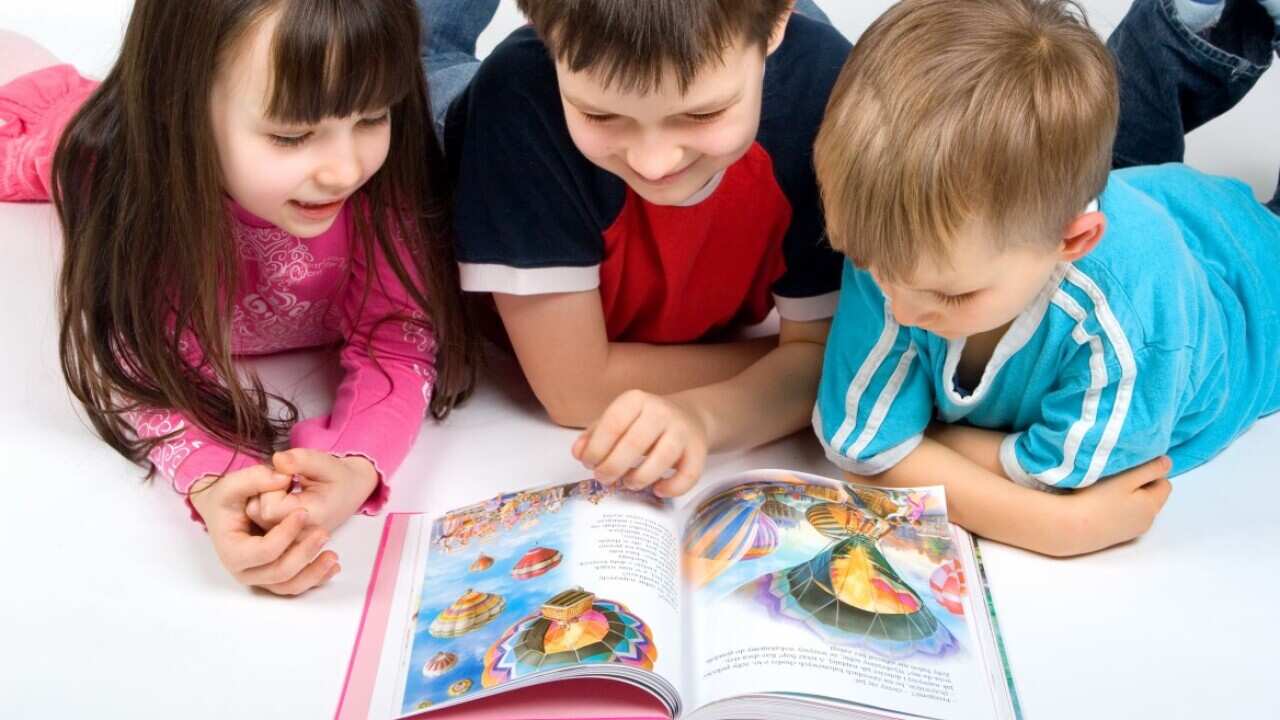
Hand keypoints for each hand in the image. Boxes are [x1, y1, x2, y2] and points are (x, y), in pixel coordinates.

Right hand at [189, 466, 338, 595]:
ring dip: (314, 573)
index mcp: (232, 551)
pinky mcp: (274, 578)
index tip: (303, 512)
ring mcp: (260, 577)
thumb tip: (282, 478)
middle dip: (304, 554)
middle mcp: (245, 570)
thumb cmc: (228, 499)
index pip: (263, 551)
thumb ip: (255, 478)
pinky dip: (315, 578)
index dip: (285, 534)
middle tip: (324, 533)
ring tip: (334, 556)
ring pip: (289, 586)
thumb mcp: (233, 483)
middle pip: (279, 572)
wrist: (226, 512)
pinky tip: (334, 567)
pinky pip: (296, 585)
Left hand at [246, 449, 379, 532]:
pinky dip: (265, 505)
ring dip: (264, 497)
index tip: (289, 474)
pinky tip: (281, 497)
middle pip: (258, 514)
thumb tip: (278, 459)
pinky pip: (259, 521)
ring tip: (285, 488)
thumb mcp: (325, 463)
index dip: (272, 486)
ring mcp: (290, 539)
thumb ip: (301, 460)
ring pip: (256, 517)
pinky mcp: (284, 538)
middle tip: (286, 479)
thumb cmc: (338, 477)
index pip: (270, 507)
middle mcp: (299, 535)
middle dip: (265, 490)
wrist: (350, 491)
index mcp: (312, 518)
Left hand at [571, 390, 706, 496]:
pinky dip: (671, 488)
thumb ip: (594, 435)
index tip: (589, 463)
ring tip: (629, 482)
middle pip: (634, 444)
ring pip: (661, 460)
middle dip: (613, 467)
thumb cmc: (643, 423)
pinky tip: (658, 490)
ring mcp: (682, 430)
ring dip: (639, 478)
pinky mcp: (699, 450)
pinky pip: (688, 475)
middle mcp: (661, 411)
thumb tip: (578, 452)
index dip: (596, 449)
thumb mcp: (617, 420)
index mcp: (636, 400)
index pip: (612, 424)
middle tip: (603, 479)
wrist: (689, 417)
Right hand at [1058, 456, 1173, 555]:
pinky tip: (1100, 506)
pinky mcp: (1116, 537)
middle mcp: (1147, 521)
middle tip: (1116, 477)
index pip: (1165, 483)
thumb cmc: (1097, 499)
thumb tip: (1167, 462)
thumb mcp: (1127, 478)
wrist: (1070, 527)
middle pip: (1151, 497)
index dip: (1150, 472)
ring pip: (1137, 508)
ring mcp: (1131, 531)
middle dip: (1139, 485)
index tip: (1129, 467)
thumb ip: (1150, 469)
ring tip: (1106, 491)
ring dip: (1128, 498)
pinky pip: (1125, 518)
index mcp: (1152, 505)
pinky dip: (1117, 510)